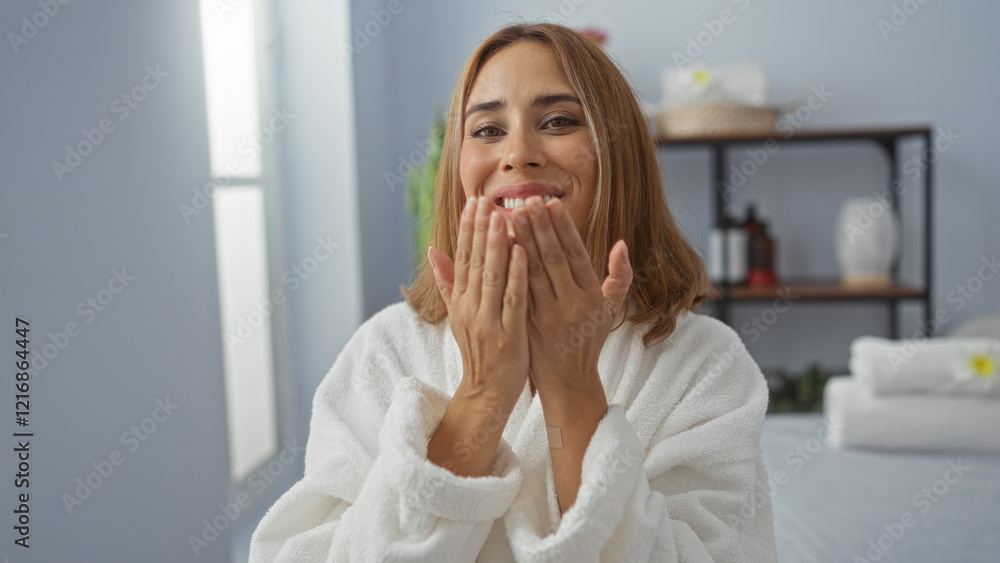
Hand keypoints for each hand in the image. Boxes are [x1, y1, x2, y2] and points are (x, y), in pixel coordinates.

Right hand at [427, 196, 529, 409]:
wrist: (486, 393)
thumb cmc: (479, 350)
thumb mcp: (459, 315)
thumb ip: (448, 282)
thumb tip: (433, 248)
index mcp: (461, 301)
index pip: (463, 257)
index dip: (468, 228)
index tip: (474, 201)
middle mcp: (471, 308)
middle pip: (475, 262)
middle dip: (480, 229)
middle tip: (486, 199)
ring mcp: (489, 322)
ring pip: (492, 276)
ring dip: (497, 245)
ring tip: (503, 216)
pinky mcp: (508, 335)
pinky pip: (513, 299)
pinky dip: (517, 275)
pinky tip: (523, 251)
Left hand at [510, 196, 632, 395]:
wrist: (568, 380)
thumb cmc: (589, 339)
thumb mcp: (611, 309)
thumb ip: (619, 275)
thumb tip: (621, 244)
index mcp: (591, 297)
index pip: (576, 255)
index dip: (563, 228)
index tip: (552, 204)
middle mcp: (570, 304)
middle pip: (552, 259)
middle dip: (539, 227)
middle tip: (526, 200)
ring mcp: (547, 315)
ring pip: (532, 272)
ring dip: (521, 242)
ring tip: (509, 214)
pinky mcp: (527, 324)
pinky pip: (518, 291)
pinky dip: (509, 268)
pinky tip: (500, 247)